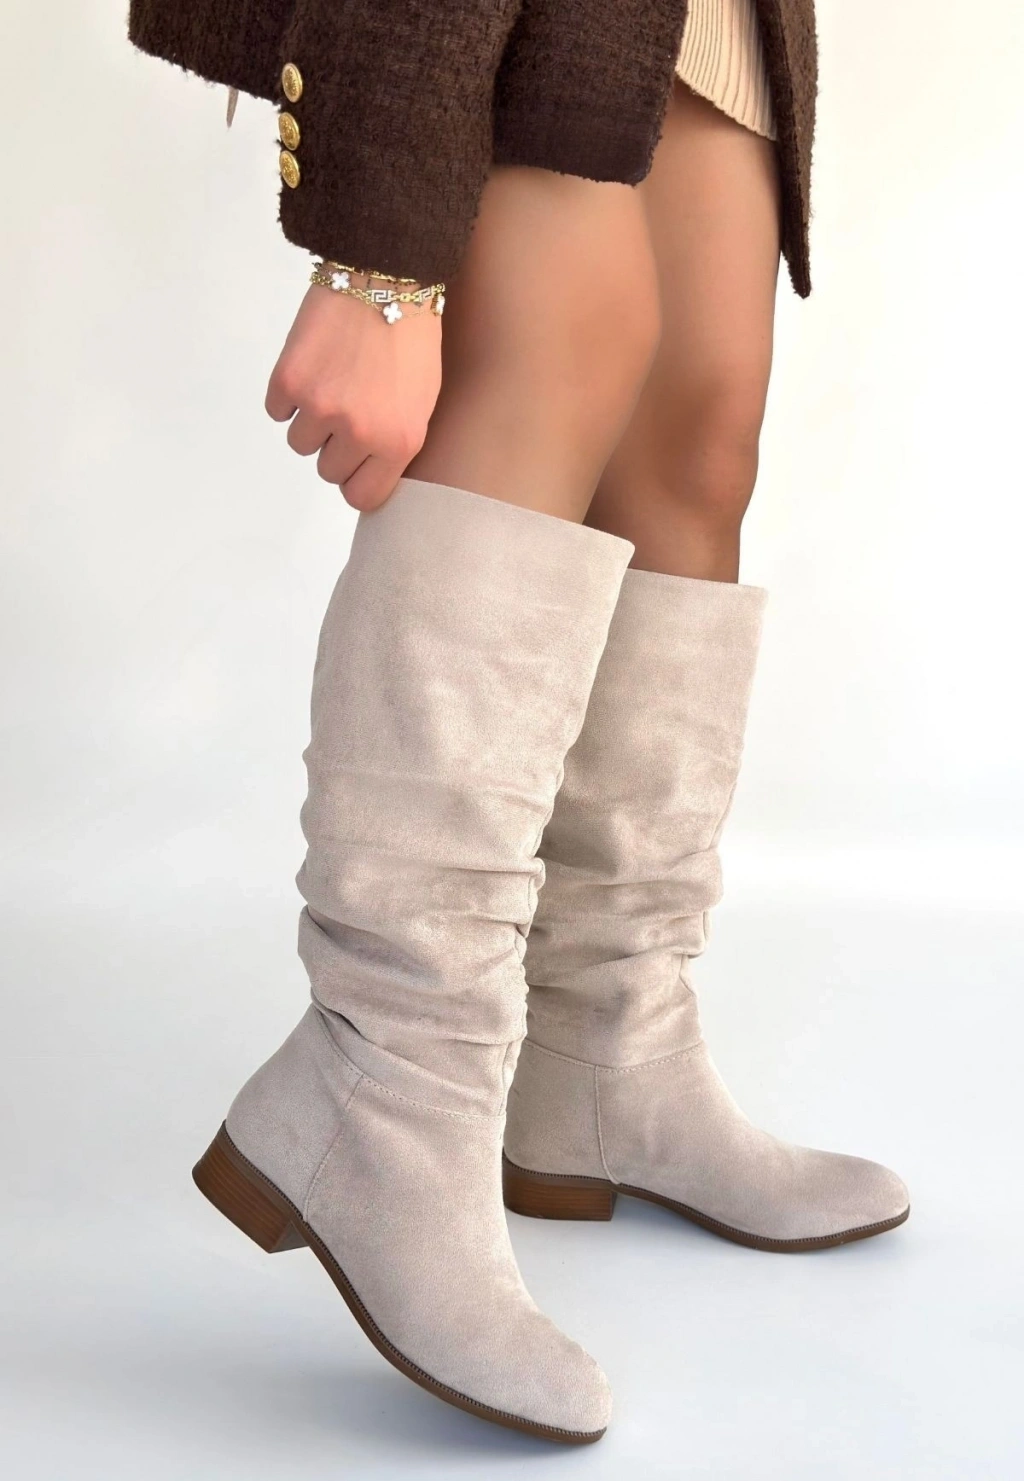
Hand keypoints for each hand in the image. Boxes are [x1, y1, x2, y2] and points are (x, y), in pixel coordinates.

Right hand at [265, 283, 441, 510]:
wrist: (385, 278)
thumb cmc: (411, 340)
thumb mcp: (422, 404)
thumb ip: (394, 446)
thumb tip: (365, 476)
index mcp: (398, 444)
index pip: (360, 497)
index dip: (355, 481)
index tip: (355, 465)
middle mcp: (359, 433)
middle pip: (328, 471)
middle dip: (335, 446)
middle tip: (348, 408)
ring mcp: (321, 408)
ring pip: (300, 443)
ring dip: (311, 420)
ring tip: (332, 381)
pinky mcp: (290, 381)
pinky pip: (278, 411)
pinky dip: (289, 395)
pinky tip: (312, 367)